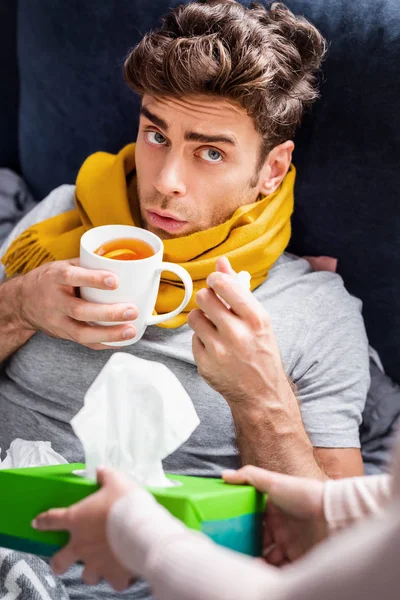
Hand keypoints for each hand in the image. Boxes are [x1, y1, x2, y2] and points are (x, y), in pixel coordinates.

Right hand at [16, 259, 137, 348]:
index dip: (93, 279)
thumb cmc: (49, 280)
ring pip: (81, 332)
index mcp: (54, 277)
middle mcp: (54, 301)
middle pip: (80, 310)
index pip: (72, 277)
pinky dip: (104, 343)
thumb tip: (119, 261)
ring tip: (130, 330)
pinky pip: (84, 342)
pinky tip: (122, 340)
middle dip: (108, 313)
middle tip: (131, 310)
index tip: (115, 280)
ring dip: (109, 333)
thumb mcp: (62, 265)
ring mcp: (57, 321)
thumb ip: (87, 264)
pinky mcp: (62, 334)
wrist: (22, 301)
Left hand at [33, 468, 135, 591]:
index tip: (37, 523)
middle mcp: (82, 545)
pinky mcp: (114, 575)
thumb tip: (101, 471)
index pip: (52, 520)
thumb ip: (106, 476)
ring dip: (91, 571)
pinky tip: (124, 573)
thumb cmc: (125, 503)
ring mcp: (96, 563)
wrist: (142, 529)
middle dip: (58, 562)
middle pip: (60, 561)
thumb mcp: (116, 481)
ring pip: (86, 576)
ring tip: (100, 565)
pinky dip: (118, 578)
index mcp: (77, 520)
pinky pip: (114, 582)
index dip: (43, 521)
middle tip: (62, 561)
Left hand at [188, 257, 290, 407]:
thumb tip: (221, 263)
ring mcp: (218, 351)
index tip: (216, 283)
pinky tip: (215, 346)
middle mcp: (237, 335)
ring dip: (202, 317)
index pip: (223, 285)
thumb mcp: (259, 319)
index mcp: (256, 320)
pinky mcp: (204, 364)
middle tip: (215, 306)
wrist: (261, 394)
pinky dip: (201, 339)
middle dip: (207, 298)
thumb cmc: (262, 353)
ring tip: (214, 326)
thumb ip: (239, 290)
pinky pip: (192, 338)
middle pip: (204, 297)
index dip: (215, 280)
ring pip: (194, 316)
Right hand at [223, 466, 326, 565]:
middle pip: (258, 541)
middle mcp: (281, 528)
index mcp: (273, 510)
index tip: (227, 533)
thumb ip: (249, 476)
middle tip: (234, 553)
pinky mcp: (299, 559)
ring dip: (257, 561)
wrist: (332, 514)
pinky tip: (260, 572)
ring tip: (247, 565)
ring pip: (267, 557)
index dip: (241, 526)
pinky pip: (280, 570)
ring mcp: (290, 544)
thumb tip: (224, 474)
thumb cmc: (303, 494)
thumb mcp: (273, 481)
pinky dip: (269, 573)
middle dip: (246, 548)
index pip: (253, 520)